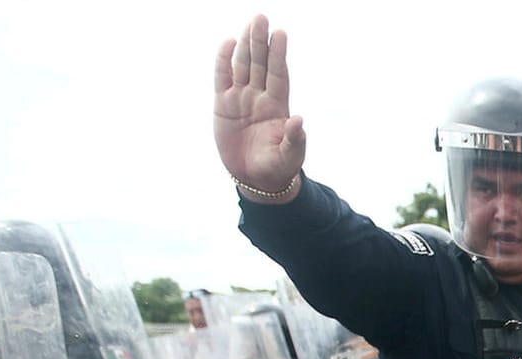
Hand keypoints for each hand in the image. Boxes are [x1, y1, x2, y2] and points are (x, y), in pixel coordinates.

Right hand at [214, 16, 305, 196]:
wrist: (256, 179)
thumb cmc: (279, 168)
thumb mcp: (290, 156)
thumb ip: (295, 139)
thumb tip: (299, 120)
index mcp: (278, 107)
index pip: (278, 74)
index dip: (278, 54)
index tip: (281, 33)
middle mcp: (260, 98)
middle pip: (260, 64)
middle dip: (260, 41)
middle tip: (261, 17)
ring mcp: (241, 99)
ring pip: (243, 66)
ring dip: (245, 45)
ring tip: (249, 23)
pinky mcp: (223, 105)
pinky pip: (222, 78)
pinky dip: (223, 61)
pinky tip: (227, 42)